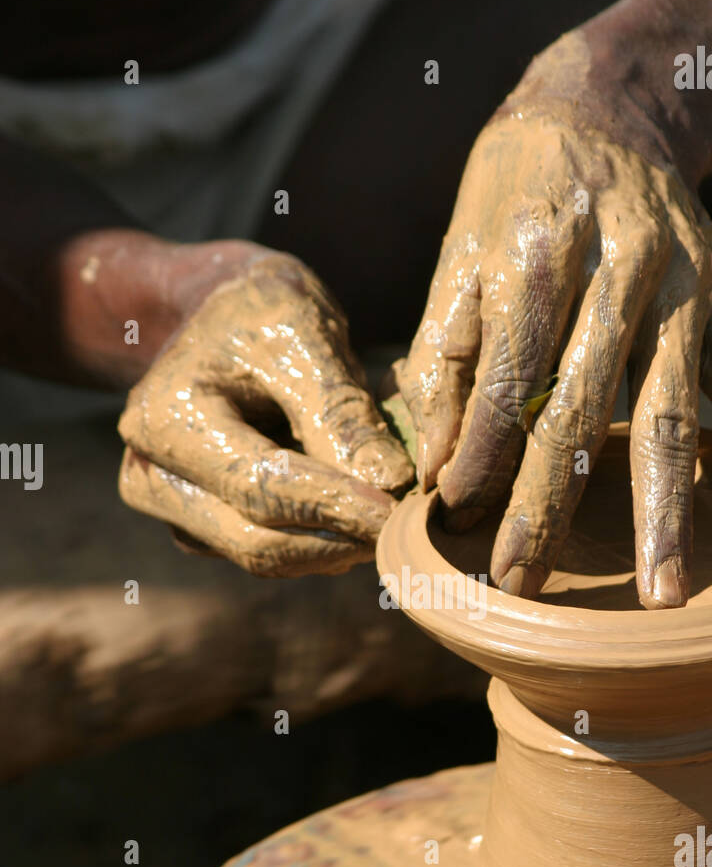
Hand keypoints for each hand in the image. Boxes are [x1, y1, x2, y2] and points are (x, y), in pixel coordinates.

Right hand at [119, 244, 412, 575]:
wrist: (219, 312)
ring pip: (262, 555)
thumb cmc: (262, 311)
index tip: (399, 512)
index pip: (261, 486)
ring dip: (330, 547)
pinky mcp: (196, 523)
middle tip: (405, 526)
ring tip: (386, 515)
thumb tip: (390, 484)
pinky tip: (352, 512)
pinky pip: (261, 550)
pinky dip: (314, 540)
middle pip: (255, 539)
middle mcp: (151, 472)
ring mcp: (170, 505)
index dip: (335, 507)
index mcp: (166, 419)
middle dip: (337, 539)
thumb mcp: (305, 334)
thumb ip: (342, 411)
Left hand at [396, 36, 711, 608]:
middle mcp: (610, 275)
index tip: (455, 520)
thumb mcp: (462, 256)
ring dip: (664, 508)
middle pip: (579, 411)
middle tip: (526, 586)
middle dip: (550, 506)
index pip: (504, 378)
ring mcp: (676, 292)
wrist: (609, 108)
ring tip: (663, 592)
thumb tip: (436, 468)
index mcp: (533, 259)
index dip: (479, 453)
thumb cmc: (515, 199)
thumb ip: (445, 359)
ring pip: (667, 413)